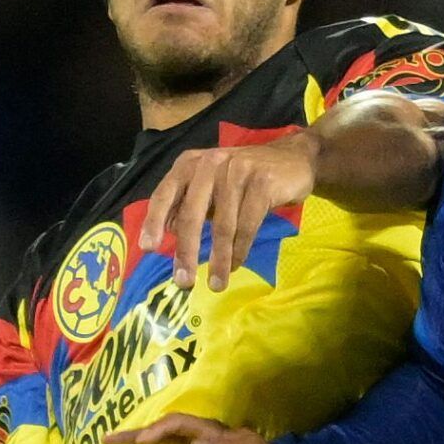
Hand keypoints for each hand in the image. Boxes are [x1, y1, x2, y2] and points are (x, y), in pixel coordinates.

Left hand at [141, 135, 320, 291]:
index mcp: (190, 164)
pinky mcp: (263, 182)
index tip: (148, 248)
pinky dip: (240, 249)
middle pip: (192, 214)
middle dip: (186, 251)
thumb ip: (190, 202)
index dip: (154, 222)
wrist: (295, 159)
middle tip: (183, 281)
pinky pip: (248, 225)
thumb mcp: (213, 184)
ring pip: (223, 225)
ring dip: (219, 259)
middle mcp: (210, 164)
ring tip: (216, 283)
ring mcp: (237, 171)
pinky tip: (236, 265)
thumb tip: (168, 229)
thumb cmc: (247, 177)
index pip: (165, 194)